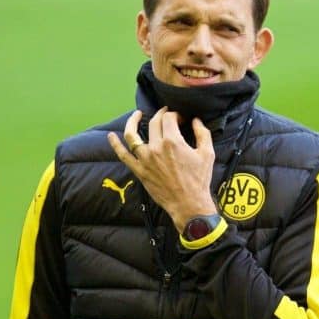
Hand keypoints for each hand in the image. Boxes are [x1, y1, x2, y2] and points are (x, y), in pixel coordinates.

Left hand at [107, 107, 216, 231]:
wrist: (188, 204)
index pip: (169, 118)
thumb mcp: (207, 153)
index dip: (175, 114)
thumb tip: (196, 120)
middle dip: (161, 115)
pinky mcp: (139, 170)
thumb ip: (202, 132)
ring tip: (136, 115)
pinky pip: (123, 155)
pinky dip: (115, 145)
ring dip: (132, 122)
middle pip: (154, 123)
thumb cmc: (199, 180)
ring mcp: (145, 159)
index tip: (180, 119)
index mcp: (173, 141)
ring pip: (132, 135)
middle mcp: (156, 147)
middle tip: (166, 114)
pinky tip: (111, 136)